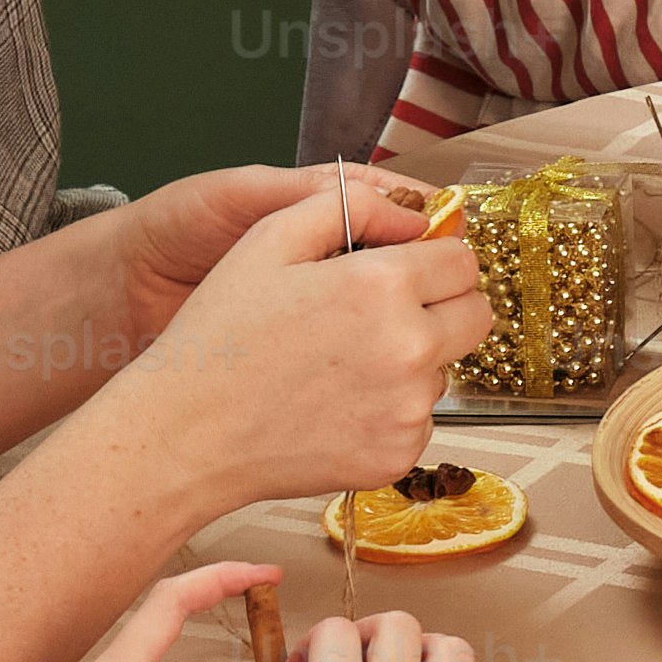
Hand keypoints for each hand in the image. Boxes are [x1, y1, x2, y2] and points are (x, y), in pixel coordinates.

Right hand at [114, 167, 494, 505]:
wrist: (185, 434)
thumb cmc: (219, 336)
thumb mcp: (269, 239)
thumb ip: (348, 205)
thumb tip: (415, 211)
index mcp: (384, 285)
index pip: (463, 261)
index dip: (434, 260)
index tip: (407, 270)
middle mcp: (410, 347)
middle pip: (476, 315)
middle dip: (443, 306)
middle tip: (386, 314)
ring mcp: (408, 409)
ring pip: (445, 370)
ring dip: (413, 361)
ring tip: (340, 364)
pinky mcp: (398, 455)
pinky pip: (419, 420)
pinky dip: (390, 410)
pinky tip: (334, 405)